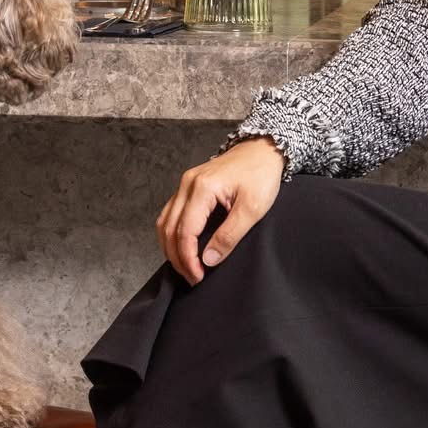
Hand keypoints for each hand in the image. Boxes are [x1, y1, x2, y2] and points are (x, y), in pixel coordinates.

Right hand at [156, 139, 285, 284]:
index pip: (185, 231)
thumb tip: (208, 259)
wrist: (263, 149)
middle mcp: (187, 184)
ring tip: (186, 266)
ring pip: (165, 222)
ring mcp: (185, 184)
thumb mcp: (252, 209)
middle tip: (192, 277)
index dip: (188, 258)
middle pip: (169, 229)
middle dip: (177, 258)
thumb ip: (229, 236)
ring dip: (171, 247)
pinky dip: (172, 233)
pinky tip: (181, 246)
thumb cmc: (261, 175)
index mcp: (202, 188)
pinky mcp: (189, 186)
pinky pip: (171, 213)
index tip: (198, 276)